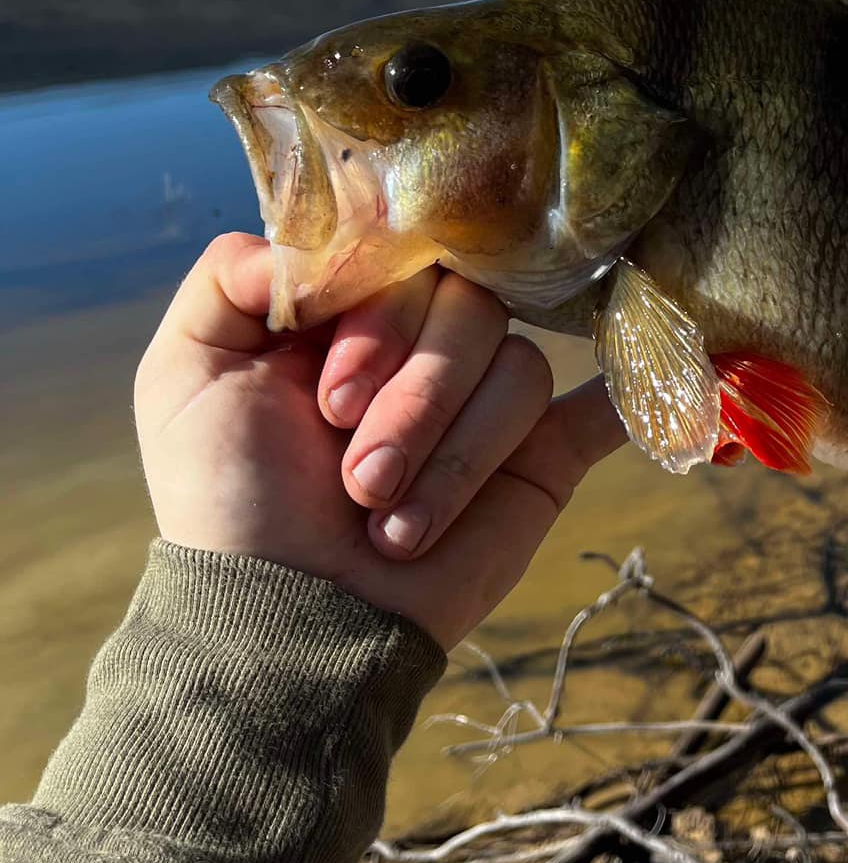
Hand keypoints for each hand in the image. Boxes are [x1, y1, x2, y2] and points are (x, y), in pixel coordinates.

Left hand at [134, 233, 623, 648]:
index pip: (404, 258)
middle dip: (412, 399)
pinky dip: (627, 396)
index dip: (377, 323)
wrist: (289, 624)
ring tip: (392, 520)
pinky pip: (601, 409)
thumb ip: (229, 276)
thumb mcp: (185, 375)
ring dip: (451, 454)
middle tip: (357, 476)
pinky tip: (648, 386)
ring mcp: (486, 404)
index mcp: (350, 313)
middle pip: (468, 308)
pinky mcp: (542, 461)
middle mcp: (423, 346)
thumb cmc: (232, 502)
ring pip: (517, 368)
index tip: (327, 402)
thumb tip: (319, 239)